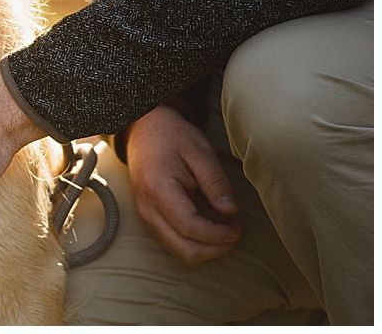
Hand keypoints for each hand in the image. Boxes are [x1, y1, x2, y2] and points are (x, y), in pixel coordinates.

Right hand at [126, 104, 241, 265]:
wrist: (143, 130)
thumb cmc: (172, 137)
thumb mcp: (200, 152)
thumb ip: (216, 183)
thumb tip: (231, 212)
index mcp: (158, 190)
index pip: (190, 228)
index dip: (218, 235)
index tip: (237, 228)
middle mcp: (147, 209)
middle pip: (183, 250)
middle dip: (214, 249)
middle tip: (234, 233)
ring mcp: (145, 215)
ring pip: (178, 252)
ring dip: (205, 249)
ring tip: (224, 231)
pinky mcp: (149, 218)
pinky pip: (173, 242)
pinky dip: (194, 243)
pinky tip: (209, 228)